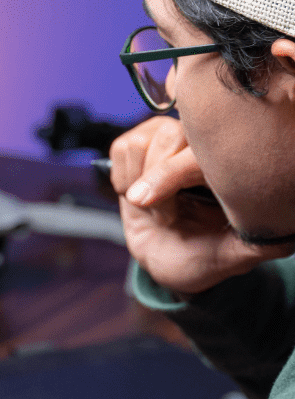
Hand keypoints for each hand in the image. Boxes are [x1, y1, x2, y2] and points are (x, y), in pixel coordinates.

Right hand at [110, 116, 281, 294]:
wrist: (168, 263)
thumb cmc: (204, 257)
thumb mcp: (233, 255)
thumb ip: (259, 243)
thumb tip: (288, 233)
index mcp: (230, 165)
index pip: (200, 150)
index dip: (171, 172)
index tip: (148, 203)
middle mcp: (201, 148)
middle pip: (169, 135)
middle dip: (154, 179)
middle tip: (162, 216)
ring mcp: (170, 144)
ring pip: (141, 140)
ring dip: (137, 179)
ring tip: (150, 206)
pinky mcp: (140, 150)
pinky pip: (121, 148)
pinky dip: (120, 175)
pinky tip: (133, 194)